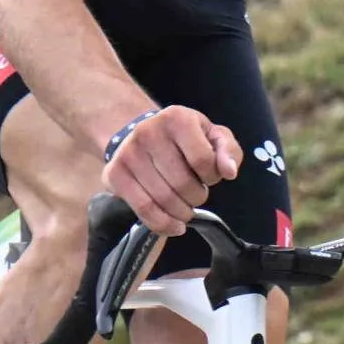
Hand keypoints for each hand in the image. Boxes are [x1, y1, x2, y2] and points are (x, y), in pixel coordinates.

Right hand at [102, 104, 237, 237]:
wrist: (141, 134)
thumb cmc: (184, 139)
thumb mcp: (213, 136)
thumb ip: (228, 151)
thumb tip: (229, 172)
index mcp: (177, 118)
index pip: (203, 160)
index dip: (212, 177)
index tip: (208, 177)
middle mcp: (148, 132)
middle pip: (182, 184)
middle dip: (197, 198)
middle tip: (196, 195)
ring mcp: (128, 153)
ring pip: (163, 200)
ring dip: (182, 213)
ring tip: (186, 208)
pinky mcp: (115, 174)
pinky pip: (143, 209)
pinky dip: (163, 224)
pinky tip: (175, 226)